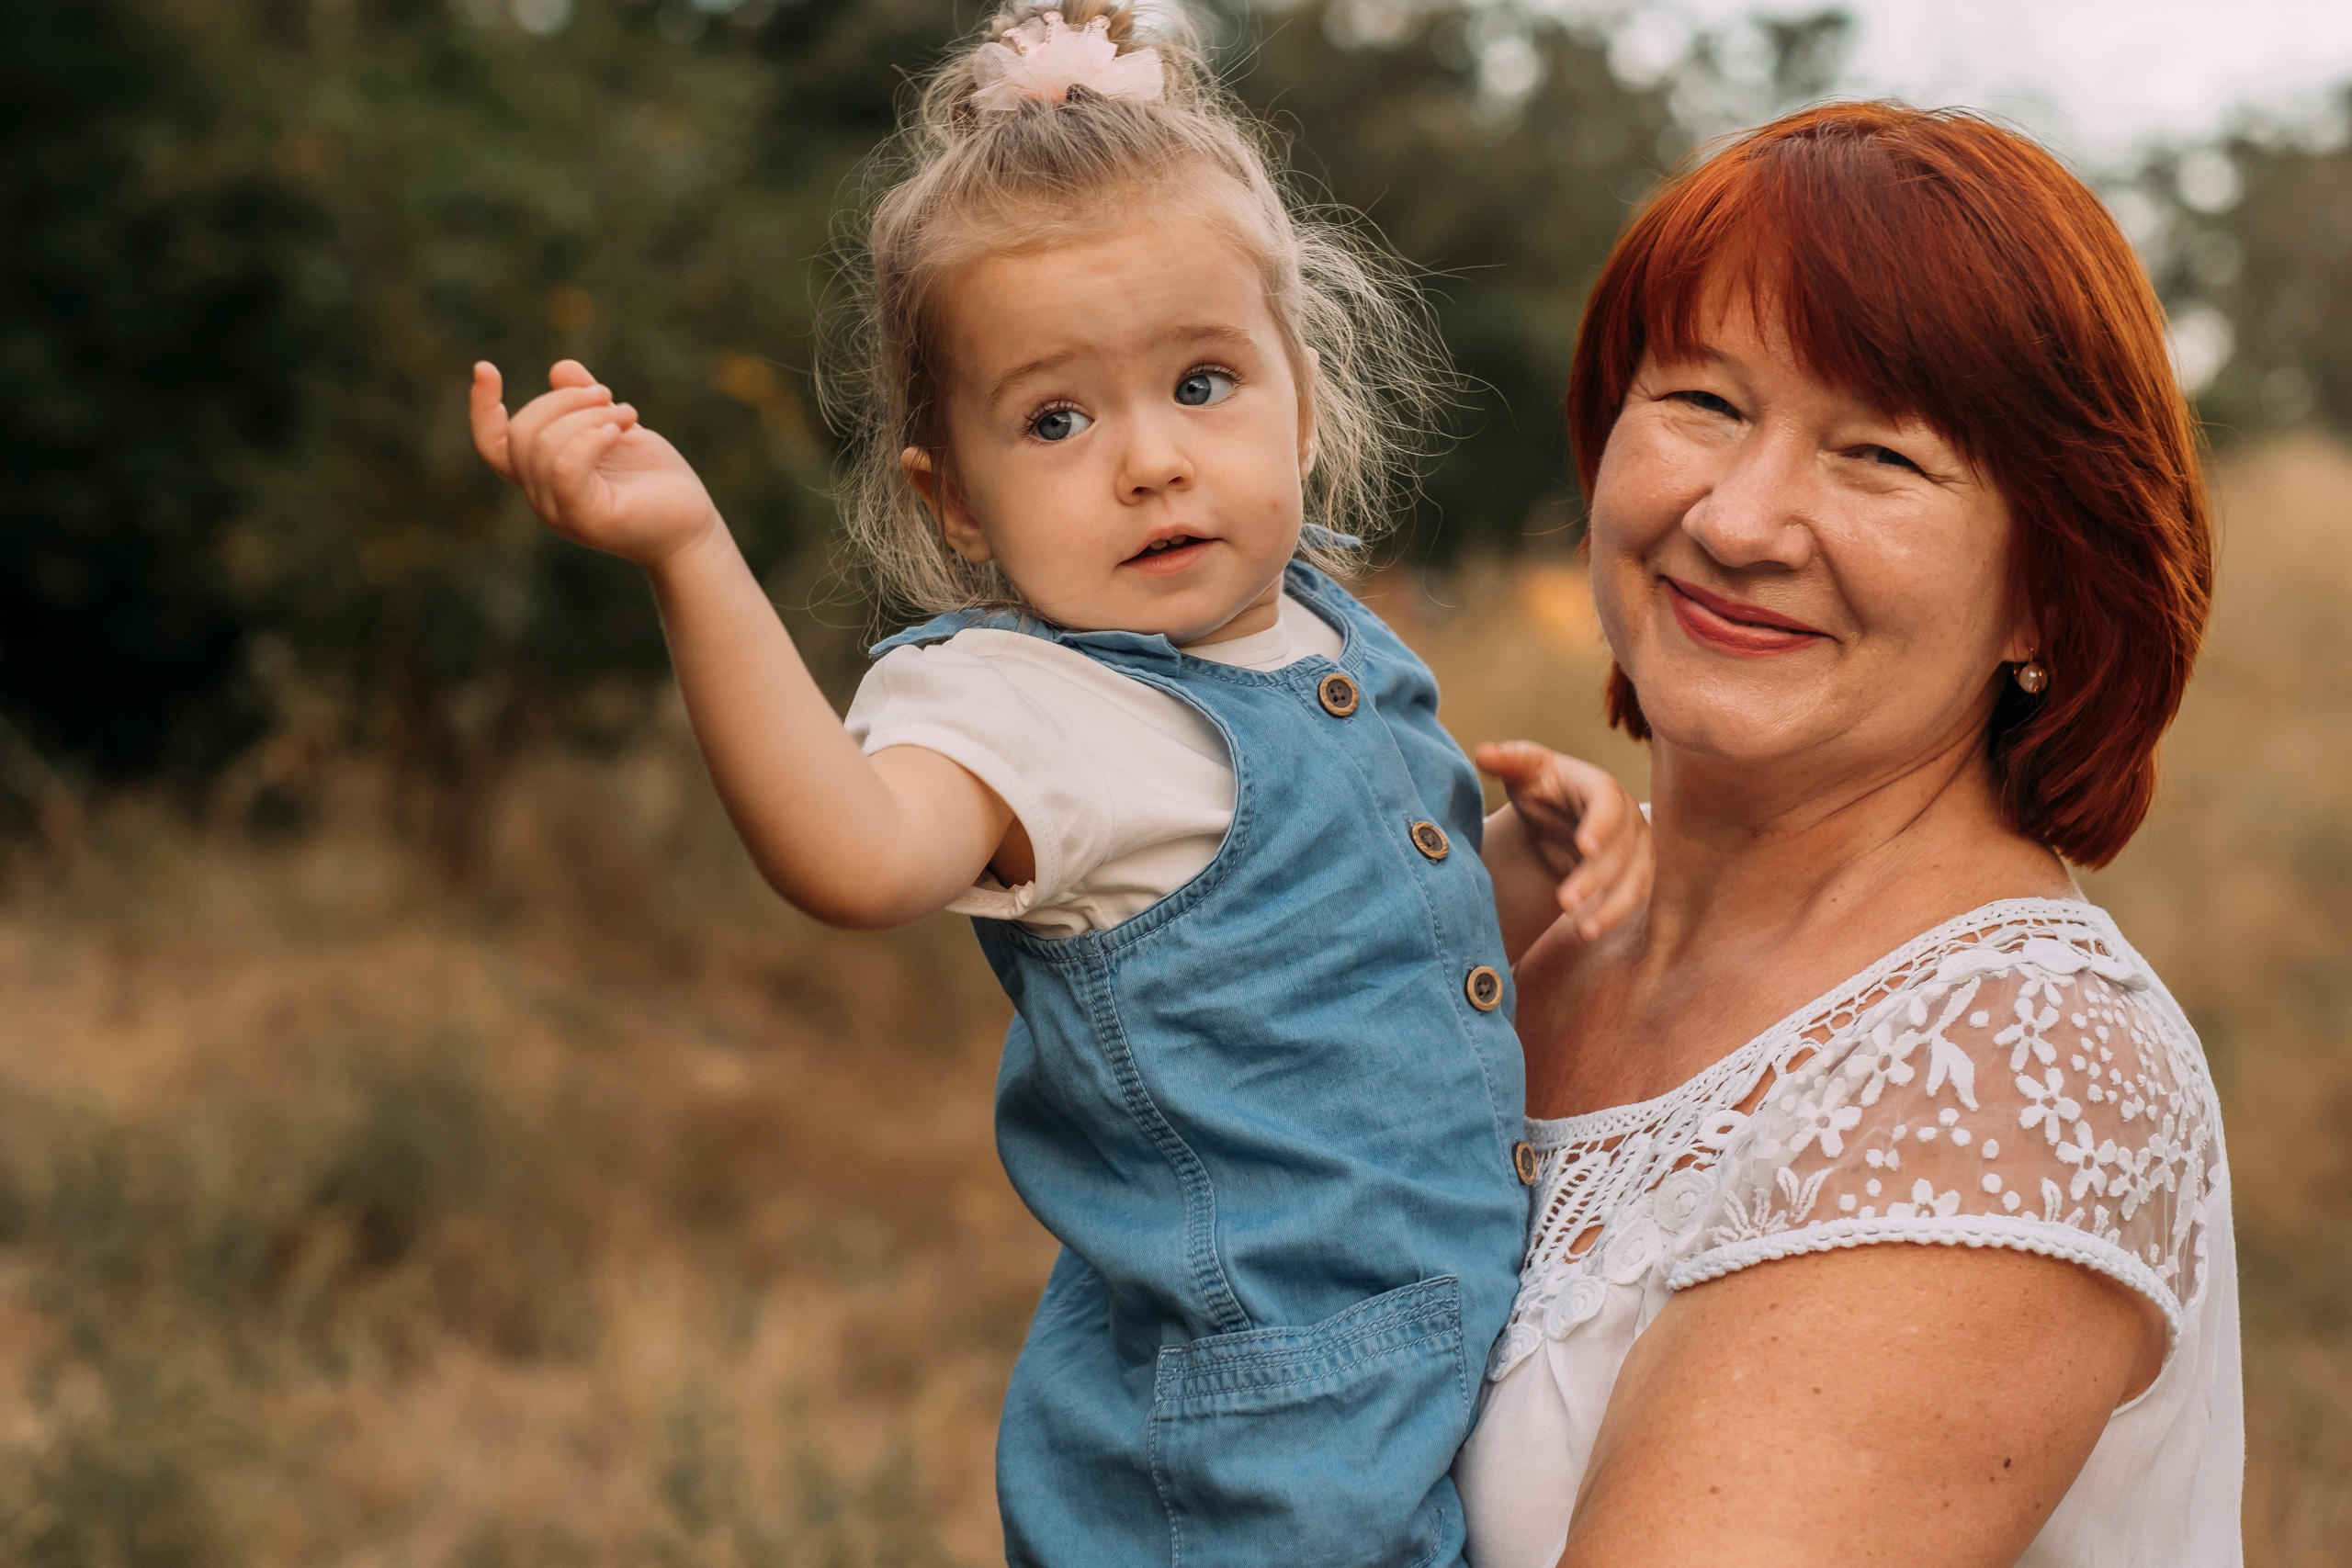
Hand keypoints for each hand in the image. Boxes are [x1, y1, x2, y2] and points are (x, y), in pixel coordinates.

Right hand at [470, 359, 720, 566]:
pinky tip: (621, 430)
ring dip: (588, 416)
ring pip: (544, 446)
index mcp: (543, 475)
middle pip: (522, 433)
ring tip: (628, 413)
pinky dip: (592, 439)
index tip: (485, 368)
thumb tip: (560, 368)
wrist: (692, 528)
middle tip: (608, 395)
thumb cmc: (655, 482)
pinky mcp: (585, 519)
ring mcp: (561, 512)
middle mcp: (543, 497)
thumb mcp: (618, 429)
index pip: (493, 445)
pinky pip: (567, 468)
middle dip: (564, 401)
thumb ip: (587, 403)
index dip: (481, 408)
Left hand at [1476, 740, 1651, 941]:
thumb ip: (1507, 762)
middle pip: (1620, 850)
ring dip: (1612, 906)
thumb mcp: (1524, 771)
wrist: (1558, 815)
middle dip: (1596, 878)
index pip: (1608, 802)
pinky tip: (1589, 931)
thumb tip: (1483, 752)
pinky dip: (1615, 915)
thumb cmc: (1541, 787)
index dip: (1600, 824)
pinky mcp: (1637, 873)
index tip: (1584, 846)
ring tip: (1584, 930)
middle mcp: (1628, 817)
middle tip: (1566, 901)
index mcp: (1601, 786)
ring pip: (1634, 879)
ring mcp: (1637, 847)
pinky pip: (1634, 897)